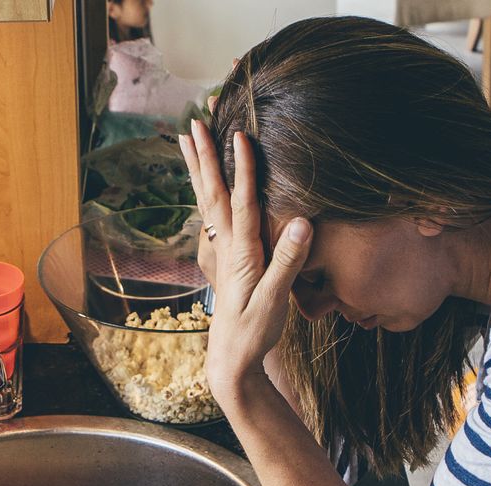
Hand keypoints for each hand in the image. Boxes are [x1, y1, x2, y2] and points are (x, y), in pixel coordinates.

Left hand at [179, 119, 311, 406]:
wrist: (232, 359)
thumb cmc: (255, 331)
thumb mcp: (276, 300)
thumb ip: (288, 261)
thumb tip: (303, 222)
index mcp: (242, 252)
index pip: (241, 202)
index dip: (242, 169)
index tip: (240, 136)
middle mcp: (227, 246)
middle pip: (212, 193)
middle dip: (205, 157)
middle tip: (196, 122)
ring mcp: (223, 251)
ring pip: (206, 200)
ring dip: (198, 168)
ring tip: (187, 139)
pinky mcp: (224, 259)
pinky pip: (211, 216)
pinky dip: (205, 191)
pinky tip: (201, 182)